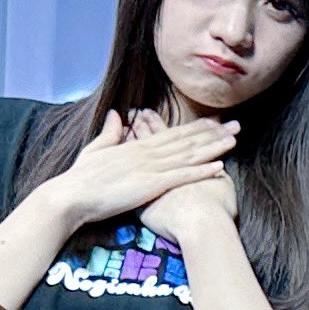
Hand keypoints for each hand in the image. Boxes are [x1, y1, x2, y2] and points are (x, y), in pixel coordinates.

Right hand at [54, 110, 236, 230]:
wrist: (71, 196)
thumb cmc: (81, 178)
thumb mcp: (96, 150)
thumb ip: (110, 132)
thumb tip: (118, 114)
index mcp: (136, 146)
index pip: (172, 134)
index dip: (195, 128)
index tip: (214, 122)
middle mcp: (146, 153)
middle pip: (186, 141)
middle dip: (213, 133)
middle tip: (236, 126)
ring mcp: (149, 168)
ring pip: (188, 155)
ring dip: (213, 148)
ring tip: (234, 141)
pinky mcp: (150, 185)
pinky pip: (181, 177)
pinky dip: (201, 171)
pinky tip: (218, 167)